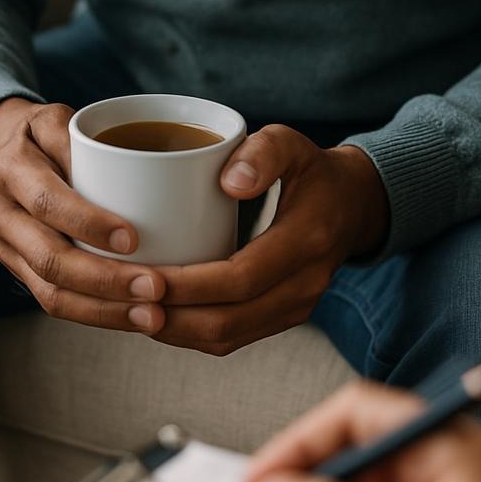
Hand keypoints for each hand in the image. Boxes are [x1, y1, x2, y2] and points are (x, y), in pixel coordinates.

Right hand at [0, 98, 166, 333]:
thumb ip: (87, 140)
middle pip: (49, 259)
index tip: (133, 238)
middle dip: (105, 280)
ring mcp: (5, 248)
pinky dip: (96, 314)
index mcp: (10, 168)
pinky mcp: (18, 270)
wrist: (0, 152)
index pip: (47, 202)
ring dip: (105, 309)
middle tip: (155, 288)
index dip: (88, 223)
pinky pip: (54, 301)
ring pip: (50, 292)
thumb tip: (131, 173)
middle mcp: (0, 213)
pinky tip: (133, 318)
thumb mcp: (60, 119)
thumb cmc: (45, 134)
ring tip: (152, 316)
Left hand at [152, 125, 388, 355]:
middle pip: (230, 319)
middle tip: (127, 300)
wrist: (353, 205)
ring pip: (229, 337)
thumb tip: (231, 181)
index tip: (145, 277)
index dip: (190, 286)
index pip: (242, 278)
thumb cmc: (311, 171)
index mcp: (306, 239)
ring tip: (134, 313)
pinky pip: (234, 338)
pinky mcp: (283, 317)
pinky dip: (192, 334)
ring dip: (178, 331)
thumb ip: (263, 153)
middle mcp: (305, 283)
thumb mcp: (292, 144)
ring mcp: (297, 307)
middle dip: (174, 316)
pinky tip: (160, 317)